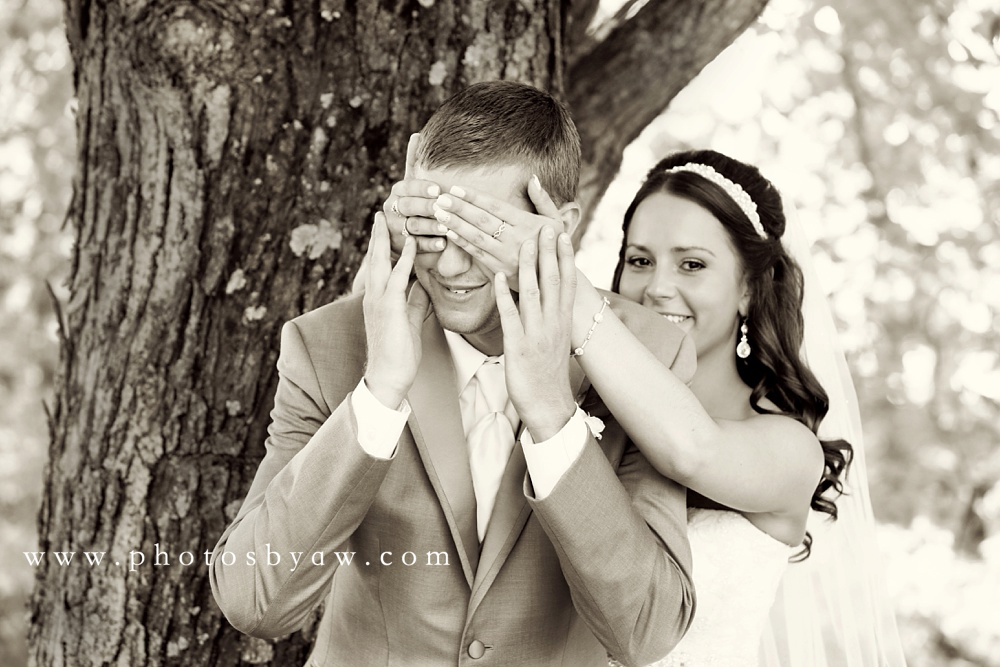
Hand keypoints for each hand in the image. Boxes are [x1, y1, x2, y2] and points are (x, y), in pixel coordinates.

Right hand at [362, 212, 430, 407]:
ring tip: (387, 216)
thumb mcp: (410, 321)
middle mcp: (374, 296)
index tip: (388, 228)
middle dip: (378, 235)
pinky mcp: (389, 308)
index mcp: (378, 299)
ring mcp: (379, 301)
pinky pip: (397, 277)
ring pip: (380, 262)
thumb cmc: (399, 353)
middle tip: (381, 212)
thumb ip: (415, 302)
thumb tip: (423, 286)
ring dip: (385, 238)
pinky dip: (404, 258)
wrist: (389, 376)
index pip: (380, 267)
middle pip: (375, 258)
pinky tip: (411, 243)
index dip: (383, 247)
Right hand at [382, 133, 447, 254]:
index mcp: (398, 191)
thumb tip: (416, 134)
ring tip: (446, 227)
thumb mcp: (414, 184)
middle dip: (427, 207)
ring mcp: (395, 228)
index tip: (438, 189)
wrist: (403, 233)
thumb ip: (413, 162)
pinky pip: (415, 246)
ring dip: (430, 226)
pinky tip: (443, 244)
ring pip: (412, 226)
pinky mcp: (400, 245)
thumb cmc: (416, 203)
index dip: (422, 188)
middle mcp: (392, 208)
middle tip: (444, 208)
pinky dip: (429, 245)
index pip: (408, 186)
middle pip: (409, 206)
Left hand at [434, 175, 565, 289]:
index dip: (474, 197)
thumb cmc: (553, 247)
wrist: (554, 281)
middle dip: (460, 208)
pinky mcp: (500, 270)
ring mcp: (507, 256)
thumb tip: (532, 178)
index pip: (495, 206)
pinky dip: (462, 243)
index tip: (456, 188)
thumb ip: (543, 199)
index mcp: (528, 223)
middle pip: (483, 220)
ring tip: (439, 213)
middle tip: (440, 198)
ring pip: (477, 237)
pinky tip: (449, 233)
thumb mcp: (555, 221)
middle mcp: (516, 239)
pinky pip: (477, 254)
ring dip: (456, 225)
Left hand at [494, 225, 577, 440]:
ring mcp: (536, 333)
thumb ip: (551, 317)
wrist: (549, 406)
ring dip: (529, 266)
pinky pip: (511, 315)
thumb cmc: (548, 374)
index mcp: (562, 321)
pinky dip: (505, 294)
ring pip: (534, 293)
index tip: (563, 234)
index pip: (568, 283)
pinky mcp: (518, 346)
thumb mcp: (555, 341)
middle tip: (548, 226)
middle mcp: (553, 324)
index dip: (566, 257)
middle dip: (551, 253)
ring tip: (524, 242)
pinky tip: (499, 276)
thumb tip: (548, 299)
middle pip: (554, 281)